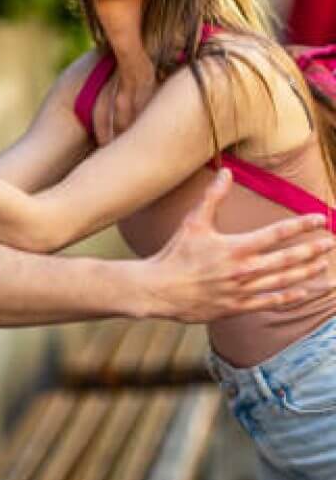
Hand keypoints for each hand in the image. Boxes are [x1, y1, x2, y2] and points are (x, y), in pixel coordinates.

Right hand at [143, 169, 334, 321]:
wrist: (160, 289)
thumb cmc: (175, 254)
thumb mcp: (193, 221)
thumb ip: (213, 196)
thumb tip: (226, 171)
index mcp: (236, 248)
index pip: (276, 234)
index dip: (301, 225)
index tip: (320, 219)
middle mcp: (244, 270)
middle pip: (287, 260)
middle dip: (312, 250)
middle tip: (331, 242)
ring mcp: (243, 291)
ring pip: (284, 282)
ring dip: (308, 273)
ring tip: (325, 265)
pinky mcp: (238, 307)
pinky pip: (271, 302)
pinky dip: (290, 297)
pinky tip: (305, 292)